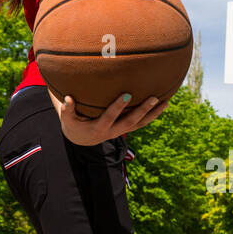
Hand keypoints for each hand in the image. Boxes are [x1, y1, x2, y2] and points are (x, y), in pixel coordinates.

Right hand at [48, 88, 171, 145]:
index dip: (118, 108)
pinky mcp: (127, 129)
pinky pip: (142, 123)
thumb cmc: (73, 123)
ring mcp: (122, 131)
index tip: (127, 95)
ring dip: (153, 114)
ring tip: (165, 102)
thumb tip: (68, 99)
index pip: (110, 117)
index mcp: (99, 128)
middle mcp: (113, 131)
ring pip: (140, 124)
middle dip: (143, 110)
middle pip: (131, 122)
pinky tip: (163, 105)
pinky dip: (152, 115)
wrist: (82, 138)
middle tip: (154, 98)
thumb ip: (67, 110)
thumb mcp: (68, 119)